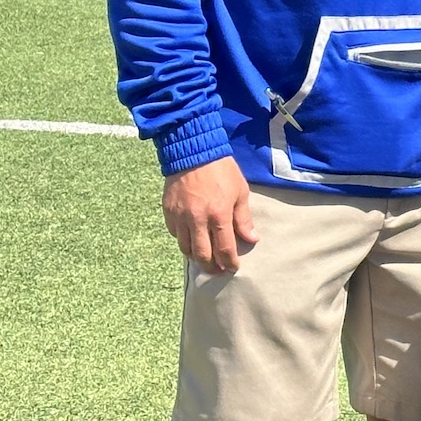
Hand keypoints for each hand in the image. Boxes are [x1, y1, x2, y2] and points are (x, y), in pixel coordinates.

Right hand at [161, 155, 256, 272]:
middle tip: (218, 270)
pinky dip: (183, 240)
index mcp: (219, 214)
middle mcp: (197, 219)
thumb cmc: (221, 169)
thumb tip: (252, 239)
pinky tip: (191, 239)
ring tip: (205, 258)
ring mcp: (180, 216)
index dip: (229, 262)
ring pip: (186, 248)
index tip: (233, 268)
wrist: (194, 151)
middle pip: (202, 255)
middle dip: (211, 267)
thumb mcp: (240, 191)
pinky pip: (175, 234)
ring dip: (196, 256)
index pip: (224, 249)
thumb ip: (243, 218)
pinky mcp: (169, 212)